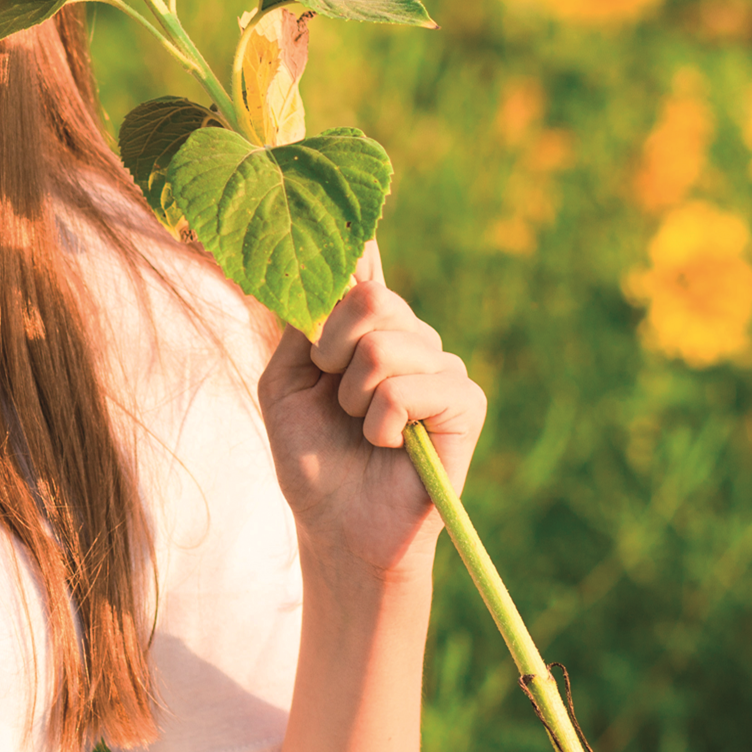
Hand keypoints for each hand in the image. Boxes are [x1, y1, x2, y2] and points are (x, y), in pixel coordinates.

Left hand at [258, 242, 485, 582]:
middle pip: (371, 299)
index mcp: (367, 329)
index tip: (348, 227)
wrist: (335, 525)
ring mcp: (441, 367)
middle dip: (329, 351)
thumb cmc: (311, 456)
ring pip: (385, 346)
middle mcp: (410, 337)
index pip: (366, 269)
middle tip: (332, 393)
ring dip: (352, 398)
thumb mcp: (285, 381)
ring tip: (362, 429)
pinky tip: (389, 446)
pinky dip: (381, 423)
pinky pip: (410, 387)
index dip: (354, 244)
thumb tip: (332, 264)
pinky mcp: (465, 404)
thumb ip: (303, 324)